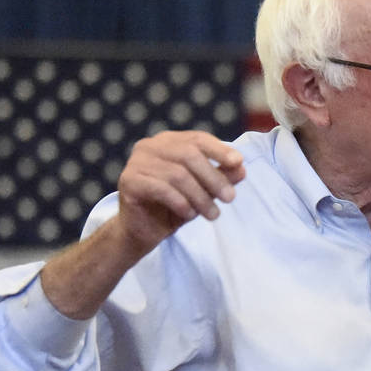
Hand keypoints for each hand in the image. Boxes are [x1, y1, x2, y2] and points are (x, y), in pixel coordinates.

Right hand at [116, 130, 246, 253]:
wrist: (142, 231)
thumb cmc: (174, 206)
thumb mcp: (204, 191)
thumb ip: (220, 177)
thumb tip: (241, 168)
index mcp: (168, 142)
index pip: (197, 139)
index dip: (219, 149)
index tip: (238, 162)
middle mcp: (150, 146)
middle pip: (189, 155)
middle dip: (214, 178)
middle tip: (230, 198)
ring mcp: (136, 162)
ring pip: (178, 174)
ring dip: (200, 196)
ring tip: (212, 214)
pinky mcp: (129, 181)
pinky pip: (161, 189)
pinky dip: (181, 203)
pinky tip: (190, 215)